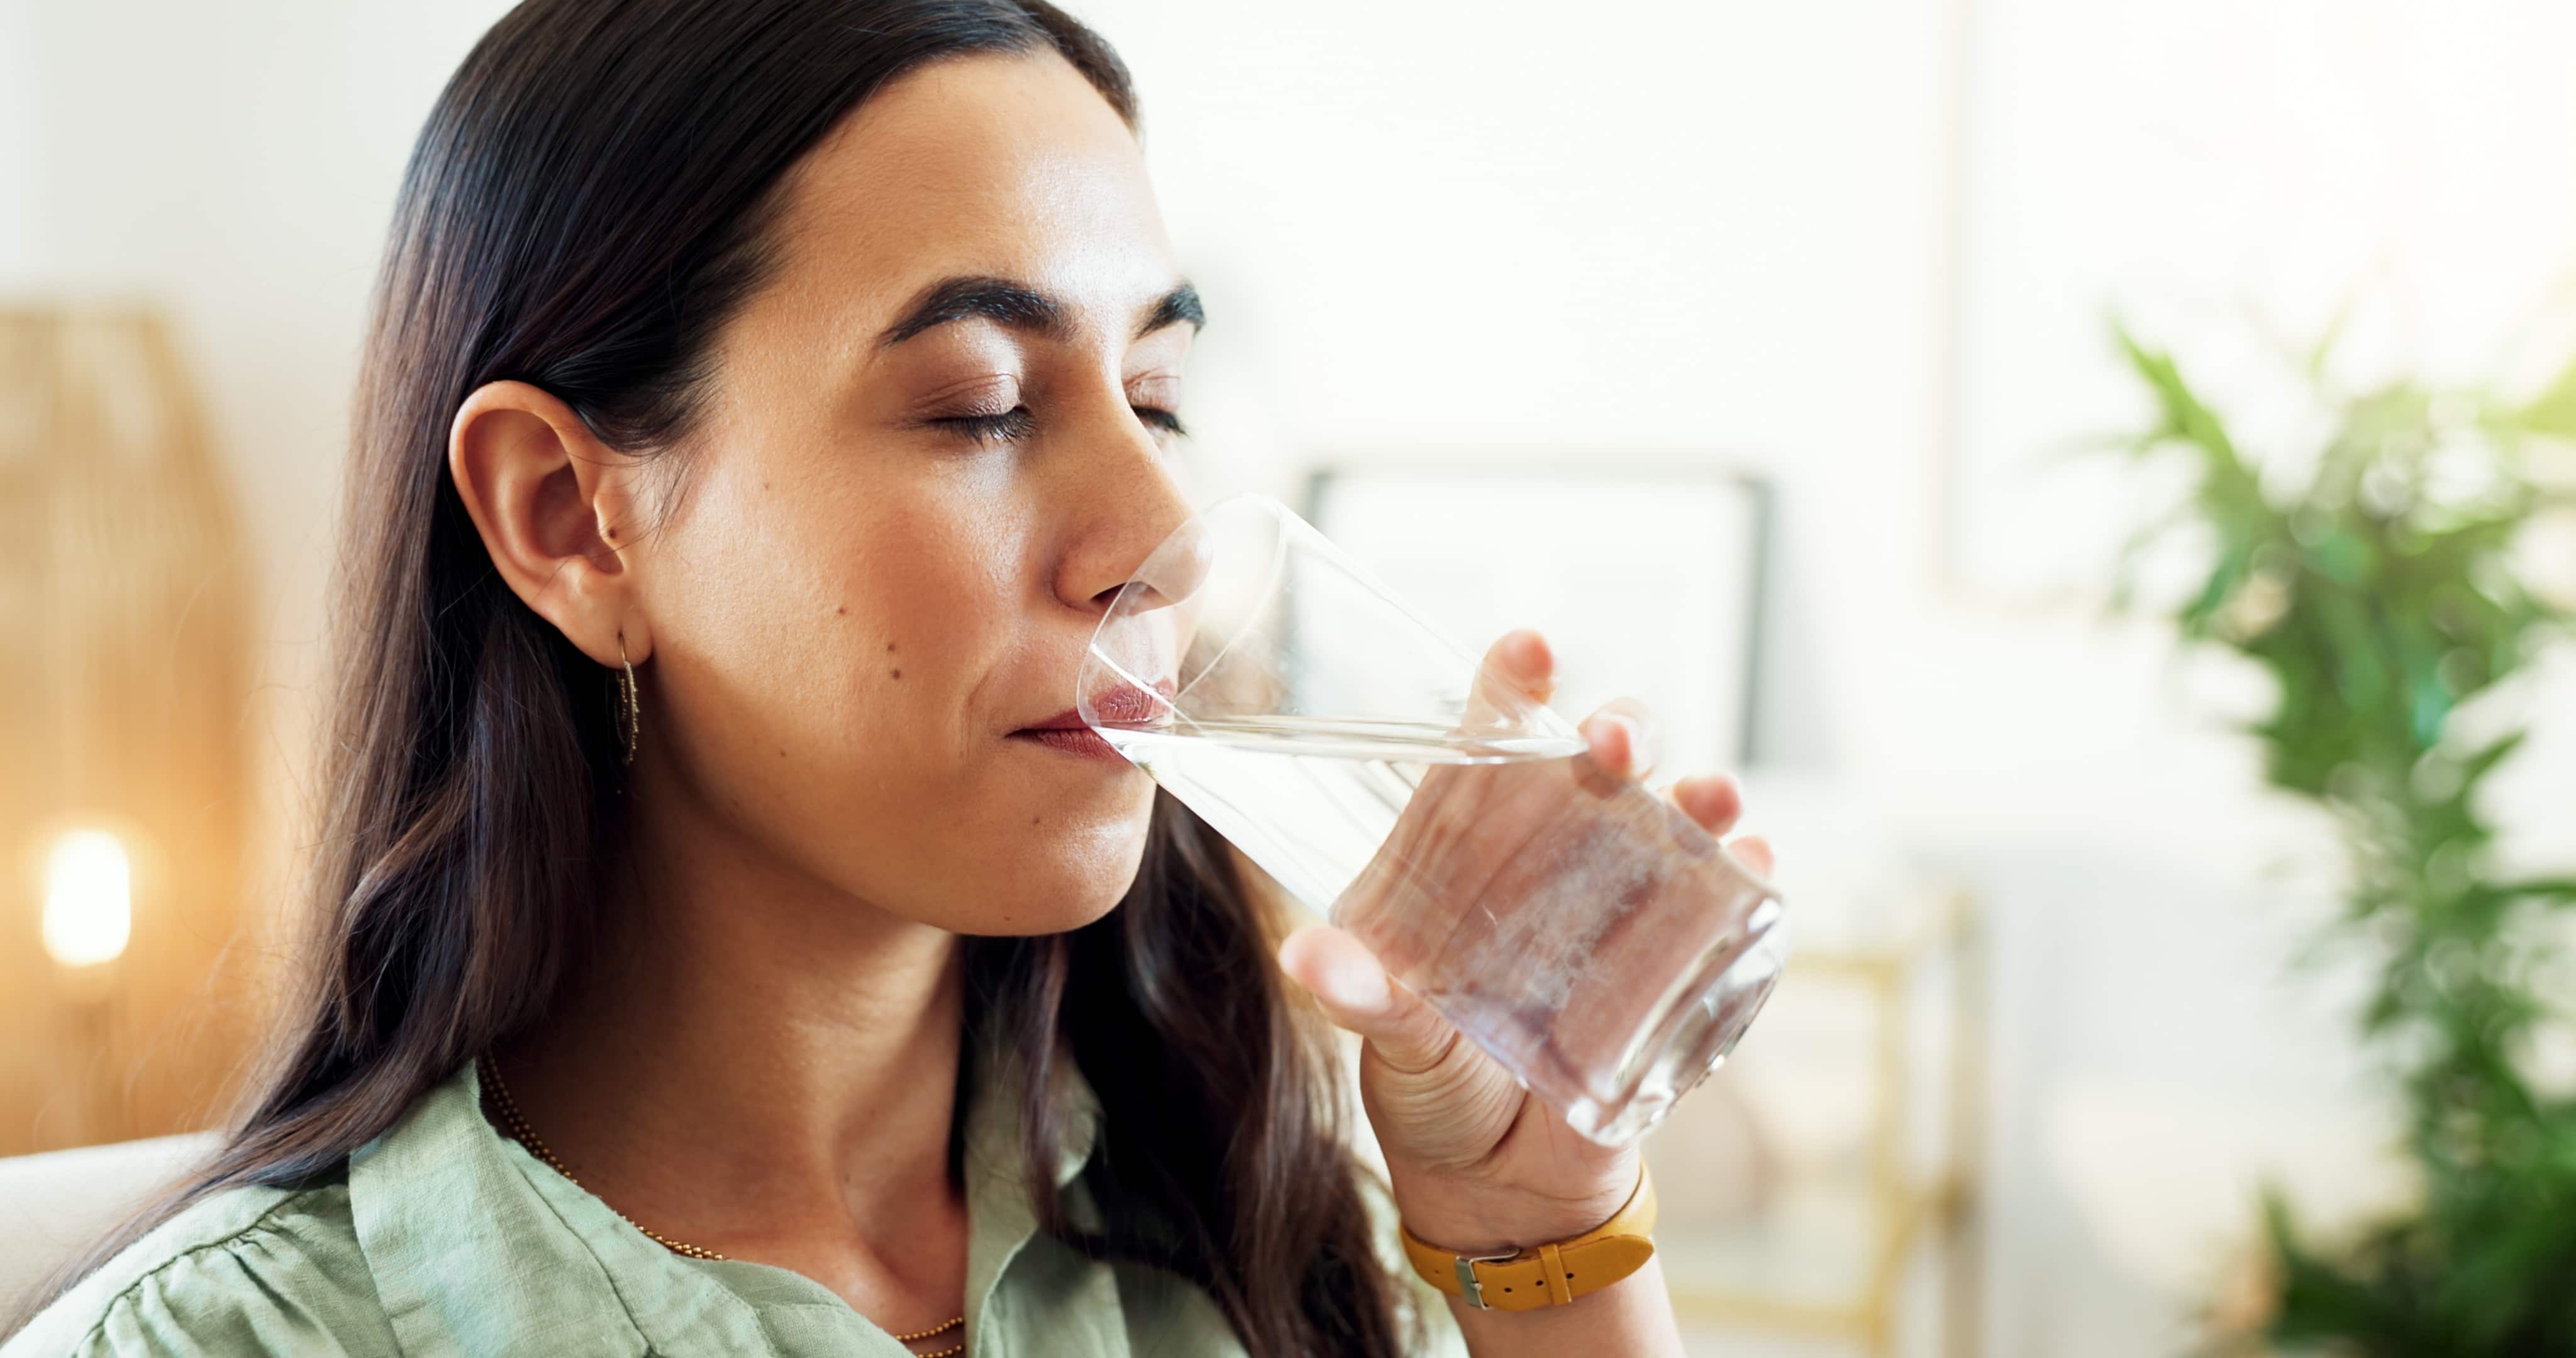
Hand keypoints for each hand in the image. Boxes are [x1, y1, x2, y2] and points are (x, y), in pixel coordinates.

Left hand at [1275, 628, 1773, 1254]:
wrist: (1501, 1186)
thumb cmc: (1431, 1087)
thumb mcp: (1392, 1038)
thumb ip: (1363, 995)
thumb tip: (1304, 953)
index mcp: (1468, 852)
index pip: (1490, 743)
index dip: (1512, 687)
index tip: (1529, 648)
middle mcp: (1551, 860)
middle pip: (1596, 763)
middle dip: (1619, 731)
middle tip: (1615, 742)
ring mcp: (1620, 907)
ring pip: (1672, 817)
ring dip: (1702, 792)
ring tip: (1713, 794)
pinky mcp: (1674, 965)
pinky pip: (1724, 905)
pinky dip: (1748, 875)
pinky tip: (1756, 860)